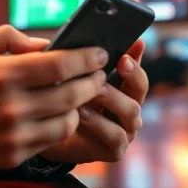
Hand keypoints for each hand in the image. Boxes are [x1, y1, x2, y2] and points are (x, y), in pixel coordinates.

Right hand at [0, 25, 108, 172]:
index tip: (99, 53)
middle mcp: (10, 106)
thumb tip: (44, 43)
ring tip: (80, 94)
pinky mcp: (12, 156)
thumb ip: (7, 37)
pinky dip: (61, 125)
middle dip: (93, 81)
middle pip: (71, 94)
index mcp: (0, 74)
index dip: (86, 58)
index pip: (59, 65)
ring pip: (67, 121)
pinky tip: (61, 114)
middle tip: (99, 73)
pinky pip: (51, 141)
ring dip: (80, 106)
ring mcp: (12, 135)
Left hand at [39, 40, 147, 163]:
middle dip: (130, 75)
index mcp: (123, 89)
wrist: (46, 135)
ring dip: (111, 98)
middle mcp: (129, 109)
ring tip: (91, 89)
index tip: (129, 48)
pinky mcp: (115, 151)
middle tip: (115, 64)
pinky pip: (115, 136)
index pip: (137, 72)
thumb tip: (92, 36)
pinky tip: (81, 114)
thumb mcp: (75, 77)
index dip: (136, 60)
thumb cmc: (64, 100)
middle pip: (140, 90)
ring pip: (131, 112)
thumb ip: (89, 60)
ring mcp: (126, 130)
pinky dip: (100, 124)